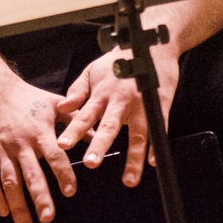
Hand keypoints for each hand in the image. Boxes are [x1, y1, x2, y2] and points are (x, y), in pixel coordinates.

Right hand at [0, 79, 76, 222]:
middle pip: (31, 173)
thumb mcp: (54, 103)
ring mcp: (2, 149)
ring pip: (9, 181)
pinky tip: (3, 213)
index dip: (63, 174)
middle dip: (39, 197)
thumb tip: (98, 134)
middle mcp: (21, 142)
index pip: (54, 156)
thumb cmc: (29, 98)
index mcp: (40, 130)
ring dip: (18, 205)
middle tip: (48, 217)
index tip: (71, 192)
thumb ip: (76, 120)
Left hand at [56, 43, 180, 187]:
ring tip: (129, 179)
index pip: (84, 116)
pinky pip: (158, 129)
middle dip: (100, 146)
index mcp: (102, 94)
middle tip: (91, 163)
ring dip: (133, 158)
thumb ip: (77, 91)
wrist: (152, 43)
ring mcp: (142, 103)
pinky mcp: (160, 104)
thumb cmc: (120, 59)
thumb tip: (61, 108)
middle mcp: (120, 100)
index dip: (73, 131)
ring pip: (137, 134)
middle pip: (109, 126)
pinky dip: (156, 146)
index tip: (62, 145)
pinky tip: (154, 162)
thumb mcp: (92, 71)